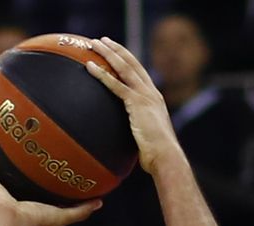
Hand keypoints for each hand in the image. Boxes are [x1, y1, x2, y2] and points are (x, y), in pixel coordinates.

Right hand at [0, 130, 99, 225]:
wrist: (7, 224)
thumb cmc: (33, 222)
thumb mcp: (62, 216)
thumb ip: (80, 210)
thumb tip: (101, 202)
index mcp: (22, 196)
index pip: (28, 178)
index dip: (34, 165)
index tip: (41, 149)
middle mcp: (5, 187)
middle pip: (7, 164)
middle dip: (10, 150)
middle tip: (17, 131)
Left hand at [84, 38, 183, 177]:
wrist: (165, 156)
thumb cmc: (156, 154)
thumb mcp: (146, 138)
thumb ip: (137, 131)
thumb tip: (126, 139)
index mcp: (154, 98)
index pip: (139, 73)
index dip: (127, 60)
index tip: (115, 51)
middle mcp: (151, 92)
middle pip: (131, 64)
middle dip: (116, 50)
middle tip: (101, 40)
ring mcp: (145, 96)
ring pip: (123, 68)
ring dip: (107, 54)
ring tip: (93, 44)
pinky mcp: (137, 103)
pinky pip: (115, 85)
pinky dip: (102, 75)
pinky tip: (89, 66)